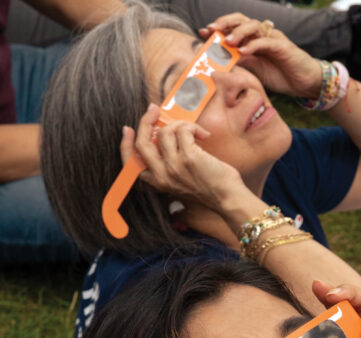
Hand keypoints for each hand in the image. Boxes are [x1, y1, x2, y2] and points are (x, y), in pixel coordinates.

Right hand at [121, 104, 245, 211]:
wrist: (228, 198)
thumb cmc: (210, 187)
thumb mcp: (181, 181)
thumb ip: (169, 164)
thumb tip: (165, 134)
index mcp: (158, 182)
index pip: (130, 163)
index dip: (125, 144)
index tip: (127, 128)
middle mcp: (163, 175)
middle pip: (142, 142)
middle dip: (146, 121)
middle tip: (155, 110)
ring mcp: (174, 166)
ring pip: (165, 132)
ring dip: (180, 124)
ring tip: (195, 132)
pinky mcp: (189, 158)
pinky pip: (184, 130)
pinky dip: (193, 127)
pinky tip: (203, 135)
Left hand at [200, 14, 321, 98]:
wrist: (304, 83)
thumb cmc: (280, 75)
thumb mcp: (256, 69)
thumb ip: (241, 62)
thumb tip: (220, 61)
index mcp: (254, 39)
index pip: (234, 27)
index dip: (219, 27)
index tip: (203, 32)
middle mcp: (263, 34)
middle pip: (242, 20)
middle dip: (225, 23)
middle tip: (212, 30)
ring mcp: (273, 38)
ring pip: (254, 26)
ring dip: (239, 32)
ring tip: (228, 41)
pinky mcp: (283, 47)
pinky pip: (266, 41)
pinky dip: (254, 45)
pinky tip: (243, 51)